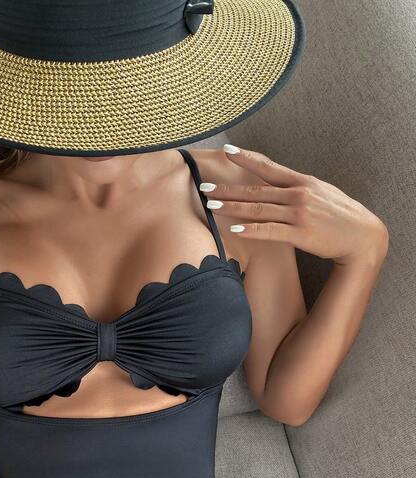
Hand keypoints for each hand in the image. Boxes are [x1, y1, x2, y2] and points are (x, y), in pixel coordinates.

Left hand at [203, 144, 388, 267]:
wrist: (362, 236)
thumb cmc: (341, 216)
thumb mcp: (321, 194)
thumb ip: (298, 189)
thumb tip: (280, 186)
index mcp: (302, 182)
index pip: (268, 167)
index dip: (246, 158)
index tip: (226, 152)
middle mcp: (298, 194)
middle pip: (256, 189)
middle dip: (228, 188)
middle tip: (204, 186)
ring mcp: (299, 214)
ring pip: (258, 209)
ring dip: (232, 207)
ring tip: (211, 205)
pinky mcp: (300, 234)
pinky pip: (271, 231)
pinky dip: (252, 229)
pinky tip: (235, 229)